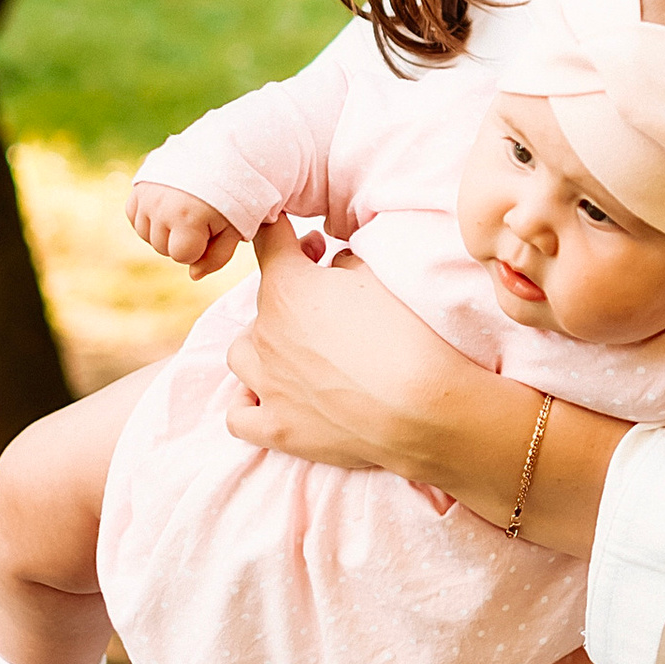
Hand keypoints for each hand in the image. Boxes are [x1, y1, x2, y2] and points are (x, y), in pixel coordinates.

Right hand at [129, 183, 242, 276]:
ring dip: (165, 229)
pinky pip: (136, 216)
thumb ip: (216, 257)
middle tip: (203, 216)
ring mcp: (147, 195)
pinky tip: (171, 205)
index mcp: (187, 218)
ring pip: (147, 234)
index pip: (182, 256)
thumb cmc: (235, 193)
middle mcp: (161, 206)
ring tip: (188, 210)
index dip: (200, 247)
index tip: (214, 228)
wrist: (222, 149)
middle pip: (162, 247)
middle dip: (182, 239)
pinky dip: (150, 216)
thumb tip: (193, 275)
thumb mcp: (235, 227)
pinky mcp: (139, 185)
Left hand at [222, 217, 500, 477]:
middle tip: (328, 301)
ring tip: (292, 348)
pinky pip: (238, 415)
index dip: (289, 234)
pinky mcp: (277, 429)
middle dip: (291, 294)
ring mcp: (268, 385)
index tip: (311, 243)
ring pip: (241, 354)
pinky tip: (269, 397)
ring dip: (261, 344)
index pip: (269, 241)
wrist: (426, 408)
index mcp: (289, 287)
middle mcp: (268, 333)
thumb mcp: (382, 276)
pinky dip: (248, 402)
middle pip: (263, 303)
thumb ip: (348, 263)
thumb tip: (335, 265)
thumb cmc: (410, 334)